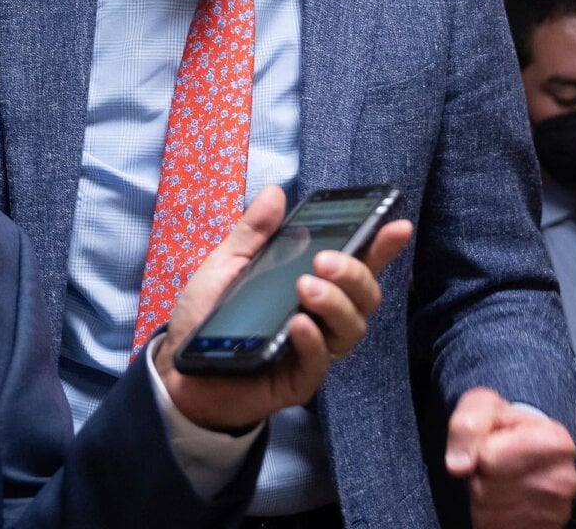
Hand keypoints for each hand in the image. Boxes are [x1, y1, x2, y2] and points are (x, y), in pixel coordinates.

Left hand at [152, 186, 413, 432]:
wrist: (177, 370)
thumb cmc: (207, 316)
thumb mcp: (225, 266)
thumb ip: (253, 233)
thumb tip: (276, 194)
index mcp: (310, 283)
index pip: (356, 264)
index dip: (381, 247)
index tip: (397, 226)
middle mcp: (321, 316)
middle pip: (365, 297)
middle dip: (354, 274)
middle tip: (325, 262)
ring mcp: (313, 350)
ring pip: (351, 329)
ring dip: (335, 304)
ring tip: (306, 288)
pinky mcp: (297, 381)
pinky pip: (319, 364)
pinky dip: (313, 342)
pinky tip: (298, 326)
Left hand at [446, 388, 575, 527]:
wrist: (530, 452)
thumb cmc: (506, 426)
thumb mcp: (483, 405)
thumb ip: (467, 424)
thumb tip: (458, 466)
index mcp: (555, 441)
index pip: (489, 456)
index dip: (480, 448)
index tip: (493, 441)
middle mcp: (562, 480)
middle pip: (487, 486)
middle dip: (480, 474)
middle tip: (495, 461)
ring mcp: (555, 511)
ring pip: (488, 511)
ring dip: (483, 496)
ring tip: (499, 478)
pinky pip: (496, 527)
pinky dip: (491, 517)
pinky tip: (503, 500)